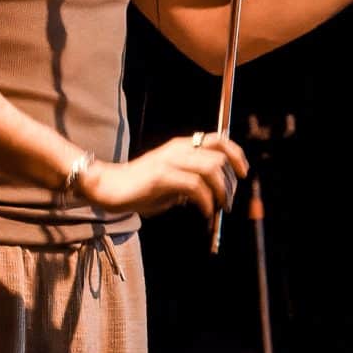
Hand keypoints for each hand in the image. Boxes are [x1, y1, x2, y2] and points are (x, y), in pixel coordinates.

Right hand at [79, 132, 249, 217]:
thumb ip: (192, 182)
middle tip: (228, 201)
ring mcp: (170, 161)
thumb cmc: (140, 187)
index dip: (236, 154)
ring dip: (221, 191)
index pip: (218, 139)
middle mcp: (178, 149)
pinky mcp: (162, 176)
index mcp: (182, 146)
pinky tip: (205, 213)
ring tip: (219, 208)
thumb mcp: (173, 182)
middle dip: (231, 181)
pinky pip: (195, 186)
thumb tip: (215, 194)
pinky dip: (206, 201)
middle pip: (219, 155)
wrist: (109, 187)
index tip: (243, 173)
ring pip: (211, 168)